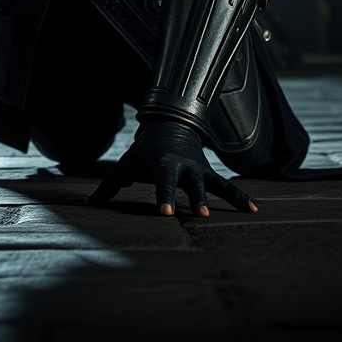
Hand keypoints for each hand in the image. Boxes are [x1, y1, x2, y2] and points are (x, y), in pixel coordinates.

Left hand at [86, 121, 257, 216]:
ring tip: (246, 212)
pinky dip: (240, 197)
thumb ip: (109, 187)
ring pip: (214, 185)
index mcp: (162, 166)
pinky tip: (255, 211)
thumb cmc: (144, 151)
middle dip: (195, 199)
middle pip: (190, 185)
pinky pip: (227, 186)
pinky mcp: (209, 174)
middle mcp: (183, 168)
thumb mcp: (126, 165)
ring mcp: (199, 171)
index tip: (164, 213)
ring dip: (228, 198)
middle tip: (201, 215)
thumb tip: (86, 206)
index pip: (162, 184)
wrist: (171, 126)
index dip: (163, 197)